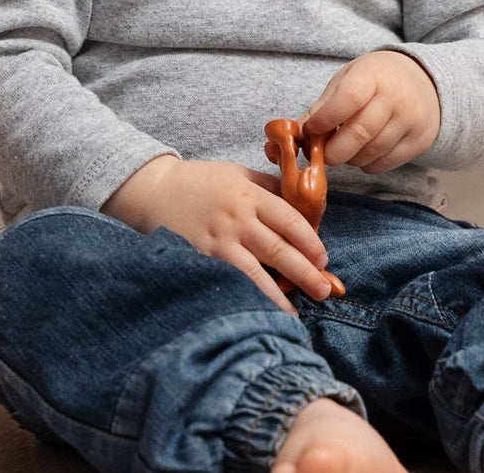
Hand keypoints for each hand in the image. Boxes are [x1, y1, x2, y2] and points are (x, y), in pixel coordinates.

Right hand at [101, 156, 333, 312]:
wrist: (156, 191)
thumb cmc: (200, 181)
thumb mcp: (237, 173)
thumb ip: (268, 187)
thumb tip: (302, 204)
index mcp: (249, 194)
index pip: (289, 219)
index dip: (309, 240)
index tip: (323, 257)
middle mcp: (237, 218)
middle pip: (279, 248)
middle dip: (307, 271)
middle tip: (327, 288)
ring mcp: (220, 240)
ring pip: (260, 270)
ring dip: (286, 290)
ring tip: (303, 307)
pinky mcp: (205, 257)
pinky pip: (237, 280)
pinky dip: (255, 296)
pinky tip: (269, 311)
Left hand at [305, 51, 439, 173]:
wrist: (422, 81)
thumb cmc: (375, 80)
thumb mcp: (348, 79)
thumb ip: (323, 105)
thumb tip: (297, 132)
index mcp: (373, 75)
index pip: (348, 99)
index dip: (326, 118)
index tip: (311, 129)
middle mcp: (396, 98)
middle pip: (359, 133)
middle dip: (332, 150)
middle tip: (321, 152)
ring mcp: (411, 121)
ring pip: (371, 153)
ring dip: (349, 158)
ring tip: (343, 149)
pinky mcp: (419, 141)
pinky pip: (385, 164)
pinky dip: (366, 164)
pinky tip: (362, 152)